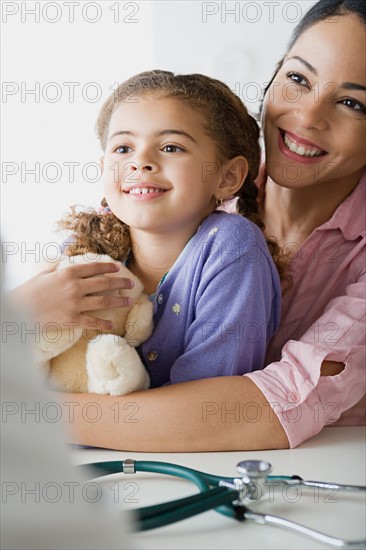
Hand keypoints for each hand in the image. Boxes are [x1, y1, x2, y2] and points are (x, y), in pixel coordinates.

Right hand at [8, 262, 134, 330]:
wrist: (18, 311)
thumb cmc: (29, 291)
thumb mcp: (44, 274)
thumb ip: (58, 269)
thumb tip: (66, 264)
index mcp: (68, 273)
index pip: (94, 268)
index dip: (109, 267)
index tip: (118, 267)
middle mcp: (75, 286)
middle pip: (104, 283)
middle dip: (120, 282)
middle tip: (131, 283)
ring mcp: (75, 304)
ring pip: (103, 301)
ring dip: (119, 301)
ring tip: (129, 301)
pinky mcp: (72, 319)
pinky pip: (92, 321)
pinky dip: (104, 324)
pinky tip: (112, 325)